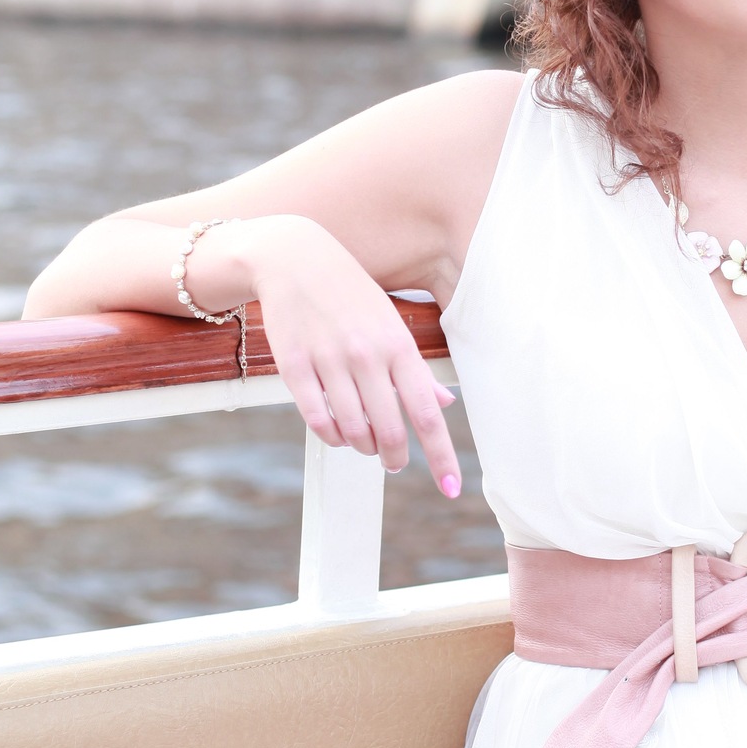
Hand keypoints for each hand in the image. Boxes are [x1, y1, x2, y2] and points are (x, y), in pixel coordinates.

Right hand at [229, 215, 462, 494]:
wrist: (295, 259)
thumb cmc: (351, 294)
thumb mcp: (391, 323)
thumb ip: (416, 369)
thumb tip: (444, 405)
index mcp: (399, 346)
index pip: (427, 413)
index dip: (441, 456)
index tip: (451, 488)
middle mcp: (367, 356)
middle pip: (389, 430)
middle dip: (395, 458)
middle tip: (394, 463)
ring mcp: (329, 361)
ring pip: (352, 430)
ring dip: (362, 447)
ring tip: (365, 444)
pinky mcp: (294, 367)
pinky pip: (317, 420)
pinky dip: (331, 436)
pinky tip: (338, 433)